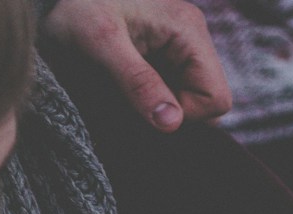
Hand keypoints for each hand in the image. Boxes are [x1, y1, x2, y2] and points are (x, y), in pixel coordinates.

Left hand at [42, 0, 233, 131]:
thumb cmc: (77, 9)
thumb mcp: (101, 45)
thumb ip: (138, 82)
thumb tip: (172, 123)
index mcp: (188, 30)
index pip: (215, 98)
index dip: (185, 116)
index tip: (145, 110)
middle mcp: (191, 37)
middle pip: (205, 100)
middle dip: (171, 113)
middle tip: (130, 103)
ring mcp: (178, 46)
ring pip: (187, 99)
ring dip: (157, 107)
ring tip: (122, 94)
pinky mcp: (161, 54)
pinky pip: (169, 90)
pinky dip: (149, 100)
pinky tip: (123, 90)